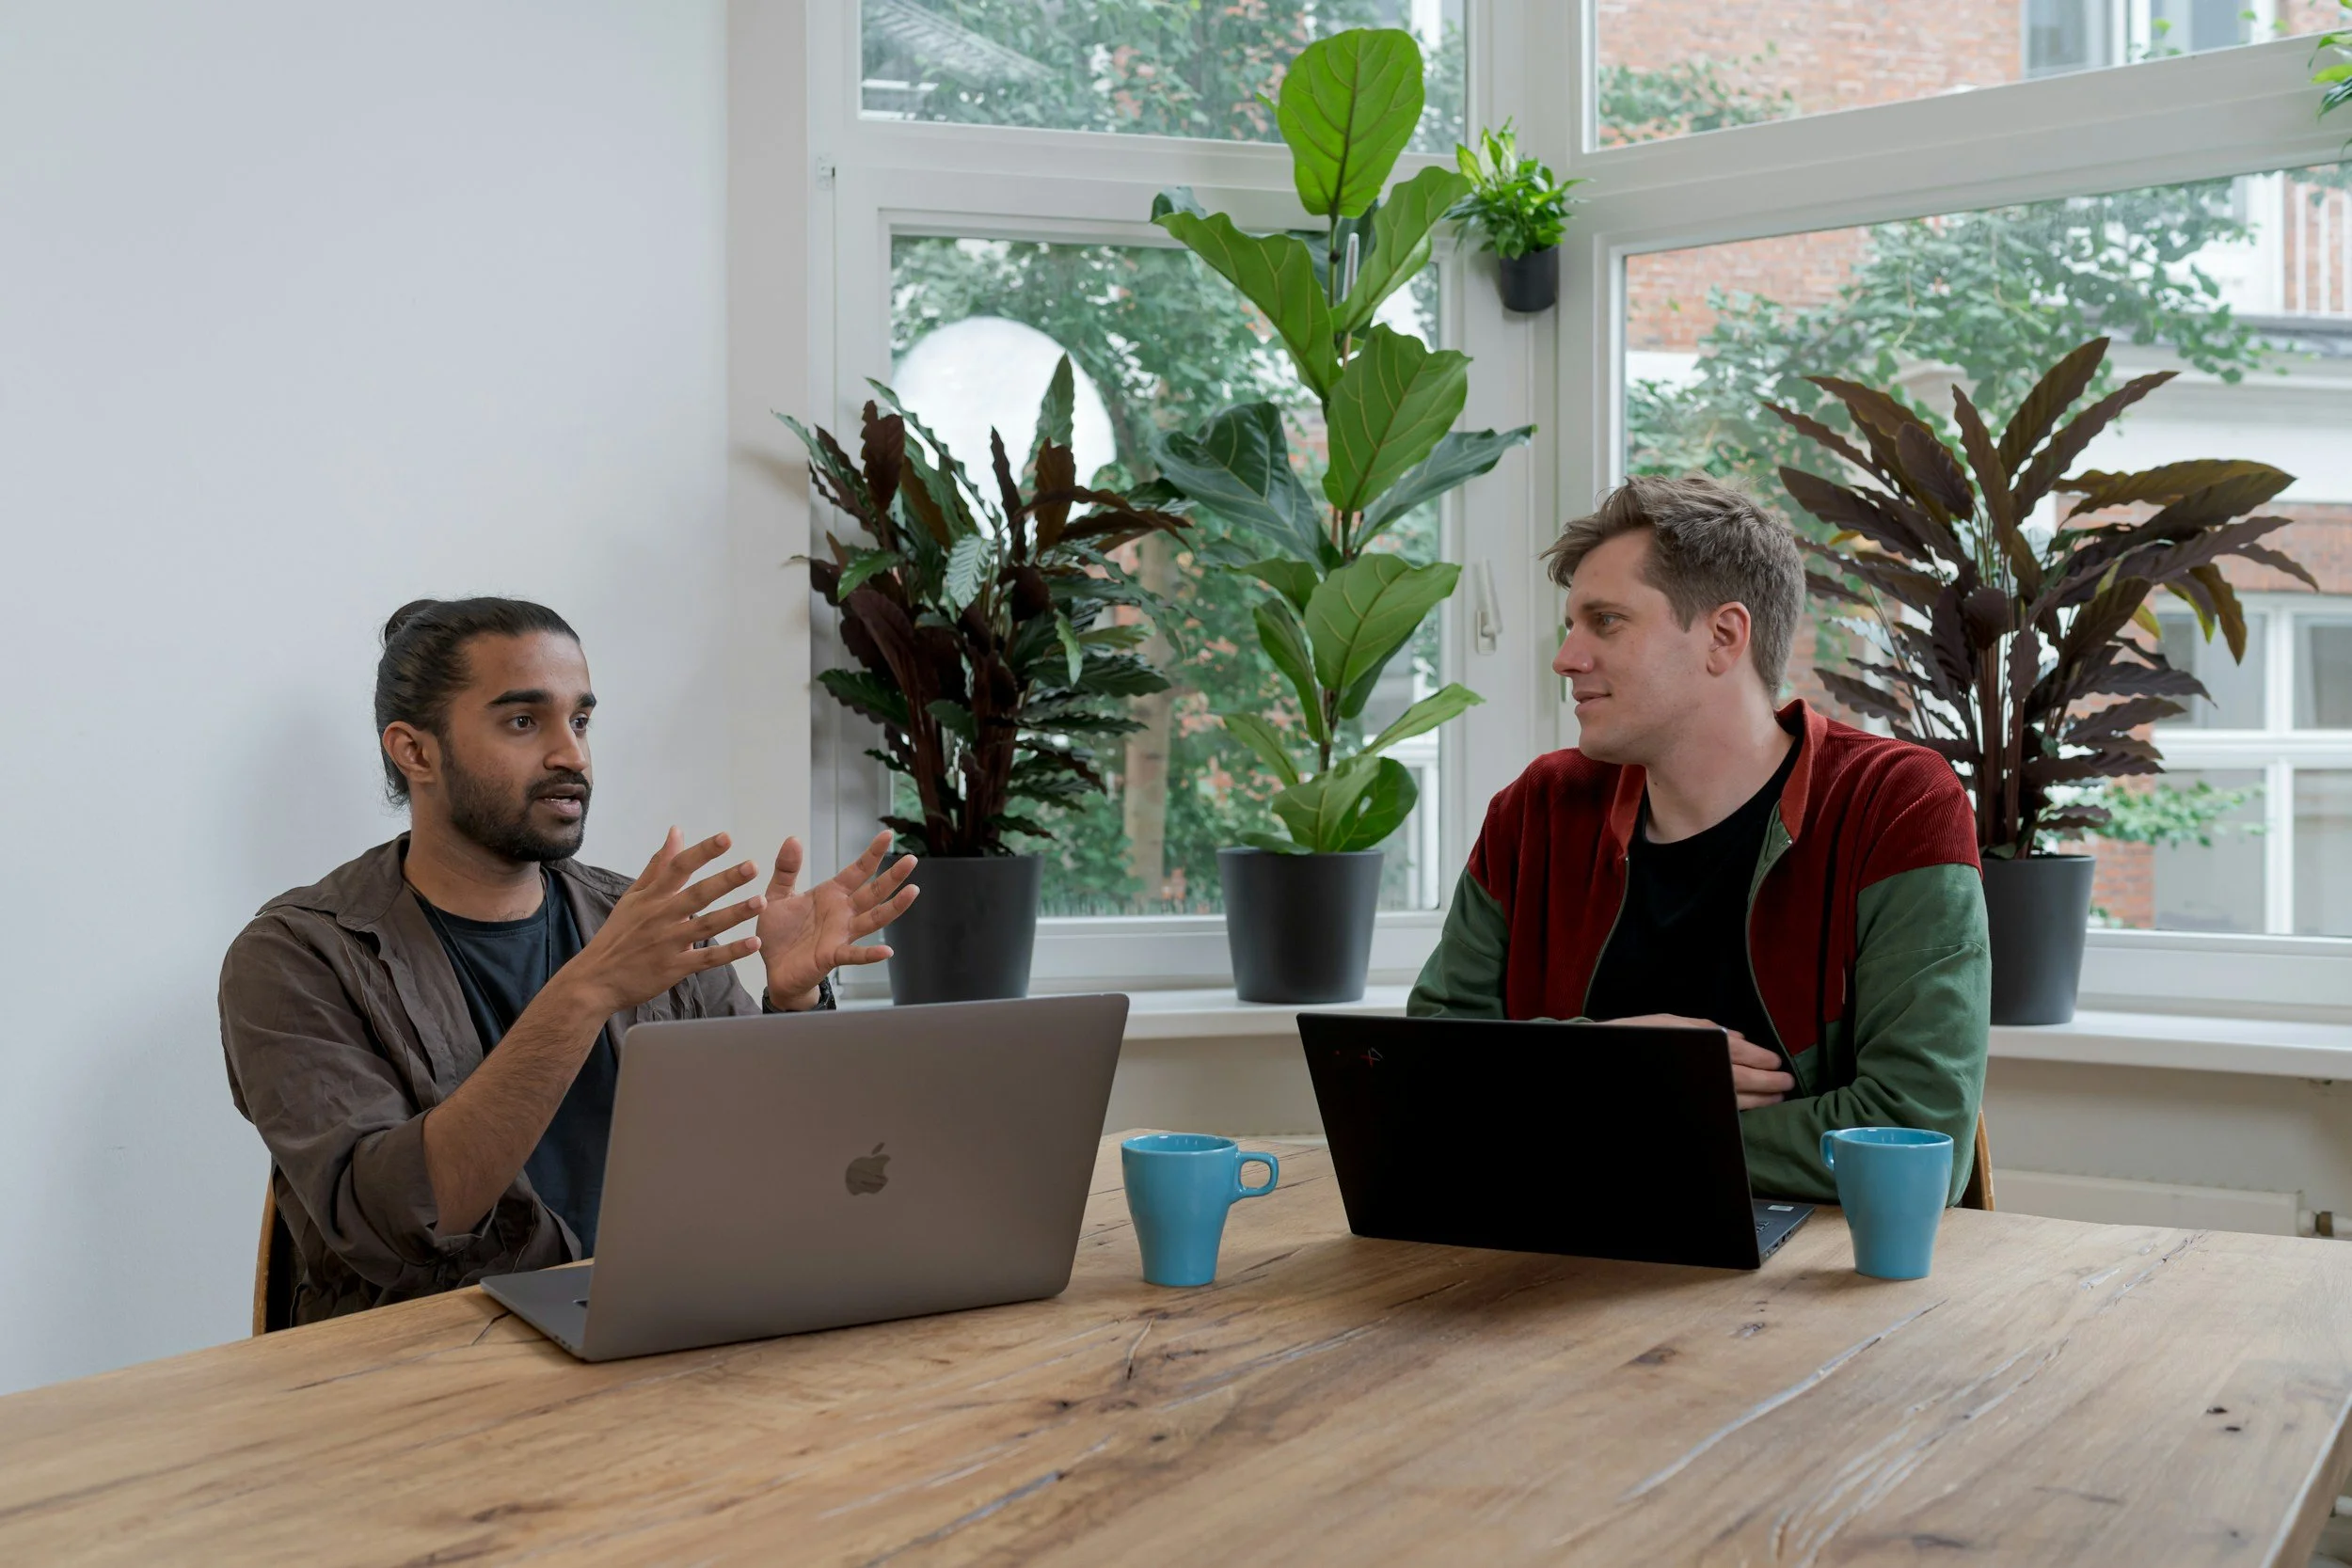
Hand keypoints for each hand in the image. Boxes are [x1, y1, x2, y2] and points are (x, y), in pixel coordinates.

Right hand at [563, 829, 764, 1014]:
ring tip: (760, 902)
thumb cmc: (618, 935)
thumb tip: (676, 832)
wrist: (596, 979)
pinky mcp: (674, 968)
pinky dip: (730, 952)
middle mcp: (660, 917)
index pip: (678, 868)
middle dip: (726, 880)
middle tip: (752, 867)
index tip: (726, 838)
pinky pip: (706, 959)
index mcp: (651, 898)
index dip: (702, 852)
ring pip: (706, 925)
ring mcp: (668, 943)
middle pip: (697, 895)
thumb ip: (658, 866)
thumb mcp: (633, 897)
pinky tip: (753, 943)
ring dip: (735, 914)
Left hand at [756, 830, 920, 1008]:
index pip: (858, 870)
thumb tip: (794, 838)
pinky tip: (887, 951)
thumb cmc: (779, 933)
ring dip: (894, 907)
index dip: (872, 853)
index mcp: (832, 894)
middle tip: (911, 859)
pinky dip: (870, 954)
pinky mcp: (832, 955)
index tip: (888, 834)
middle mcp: (843, 912)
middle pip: (874, 891)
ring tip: (913, 891)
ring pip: (873, 918)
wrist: (773, 968)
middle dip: (893, 876)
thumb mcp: (777, 895)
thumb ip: (786, 869)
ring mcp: (841, 934)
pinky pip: (854, 954)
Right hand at [1598, 1013, 1794, 1109]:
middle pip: (1740, 1079)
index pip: (1737, 1055)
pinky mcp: (1689, 1102)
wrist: (1607, 1055)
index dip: (1760, 1060)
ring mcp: (1693, 1087)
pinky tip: (1748, 1105)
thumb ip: (1706, 1029)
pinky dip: (1738, 1105)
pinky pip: (1719, 1104)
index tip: (1776, 1063)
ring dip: (1758, 1098)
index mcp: (1696, 1046)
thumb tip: (1739, 1037)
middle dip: (1766, 1082)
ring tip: (1776, 1097)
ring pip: (1733, 1096)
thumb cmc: (1639, 1036)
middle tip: (1786, 1084)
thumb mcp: (1672, 1023)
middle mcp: (1697, 1068)